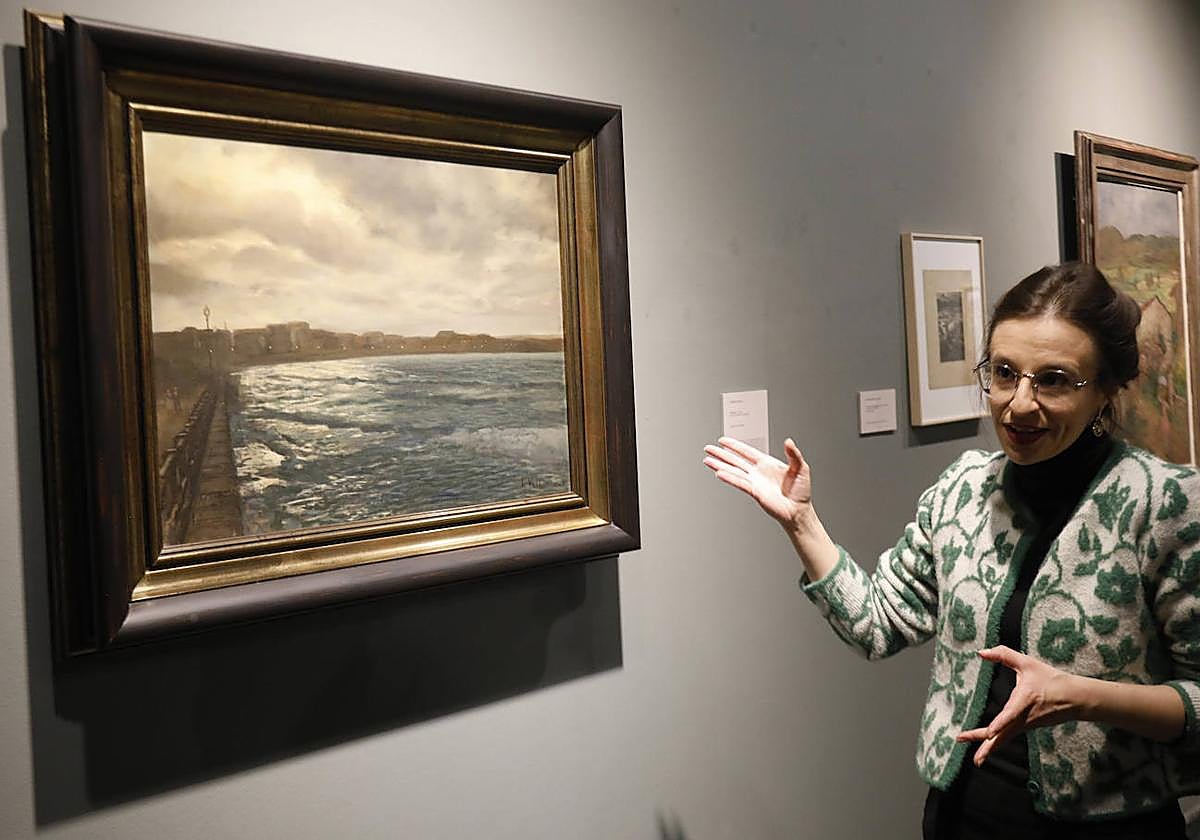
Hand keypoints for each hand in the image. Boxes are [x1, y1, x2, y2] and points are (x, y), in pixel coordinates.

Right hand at [702, 437, 813, 530]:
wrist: (799, 511)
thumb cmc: (801, 492)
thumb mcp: (801, 467)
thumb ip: (794, 453)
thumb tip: (788, 441)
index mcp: (768, 464)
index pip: (747, 452)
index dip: (735, 446)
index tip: (723, 441)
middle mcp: (758, 472)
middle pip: (736, 460)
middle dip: (721, 454)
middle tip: (709, 449)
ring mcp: (755, 482)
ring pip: (734, 471)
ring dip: (720, 465)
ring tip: (707, 460)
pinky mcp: (755, 492)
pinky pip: (740, 483)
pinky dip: (729, 478)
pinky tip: (719, 473)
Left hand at [955, 645, 1079, 765]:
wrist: (1075, 698)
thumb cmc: (1051, 679)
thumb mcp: (1027, 663)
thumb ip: (1004, 655)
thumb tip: (981, 652)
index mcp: (1023, 701)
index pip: (1010, 715)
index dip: (1000, 723)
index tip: (990, 733)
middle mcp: (1024, 718)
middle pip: (1003, 735)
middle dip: (986, 746)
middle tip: (970, 752)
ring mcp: (1026, 725)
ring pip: (1005, 738)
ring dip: (990, 748)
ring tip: (977, 760)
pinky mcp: (1028, 726)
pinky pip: (1010, 735)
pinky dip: (998, 743)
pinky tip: (989, 744)